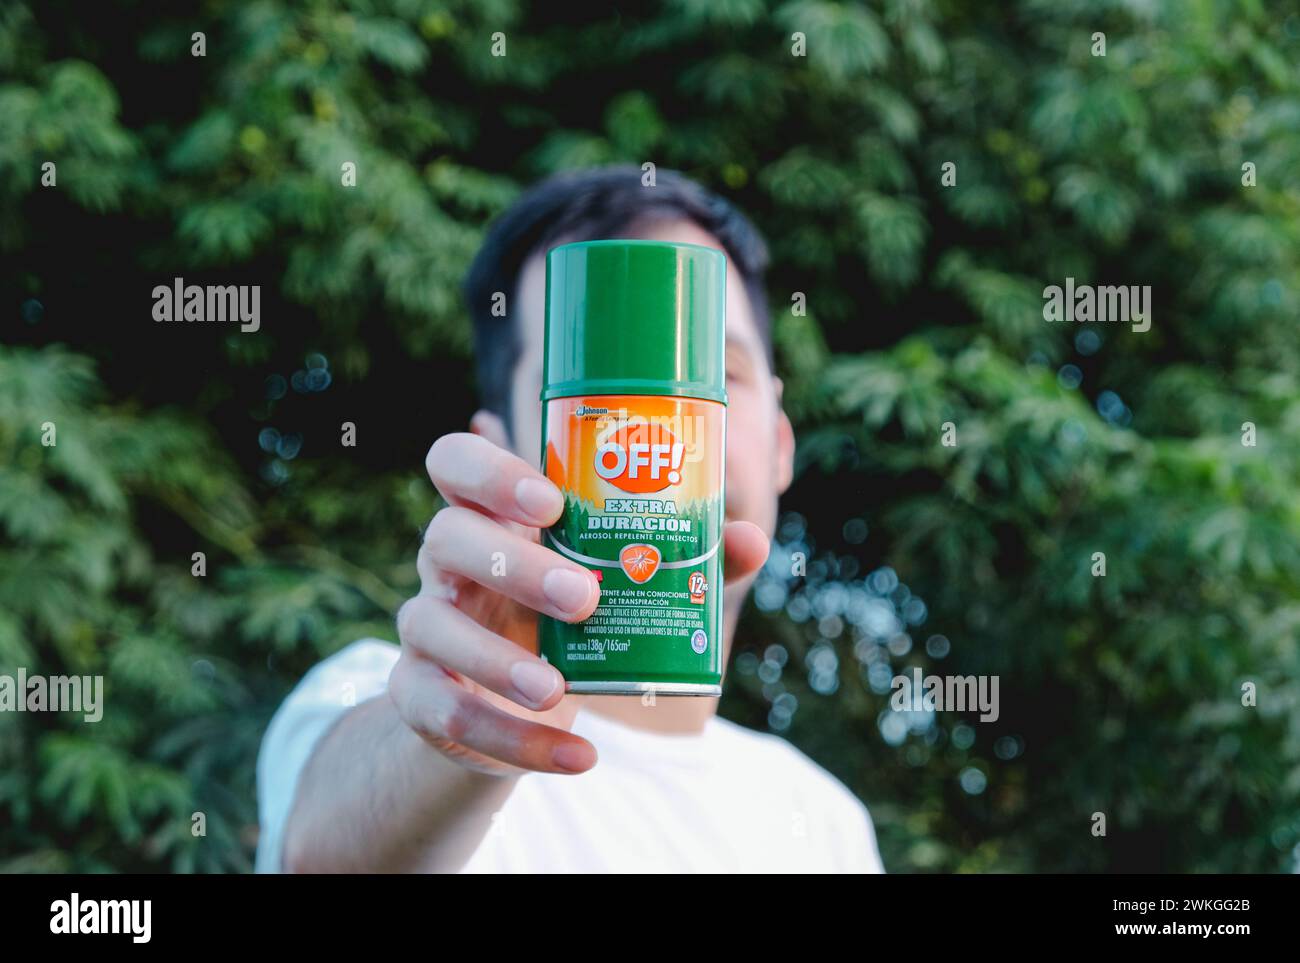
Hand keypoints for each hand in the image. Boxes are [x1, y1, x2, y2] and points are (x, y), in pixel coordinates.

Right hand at [388, 421, 769, 776]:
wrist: (506, 705)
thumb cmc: (566, 618)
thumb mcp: (613, 584)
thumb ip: (679, 558)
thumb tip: (749, 540)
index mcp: (491, 516)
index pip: (456, 462)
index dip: (491, 472)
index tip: (551, 501)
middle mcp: (448, 562)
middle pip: (447, 536)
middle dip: (516, 566)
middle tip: (586, 598)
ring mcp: (426, 626)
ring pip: (433, 627)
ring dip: (497, 661)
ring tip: (558, 689)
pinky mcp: (419, 694)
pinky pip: (452, 716)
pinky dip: (518, 742)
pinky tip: (578, 755)